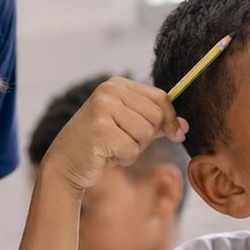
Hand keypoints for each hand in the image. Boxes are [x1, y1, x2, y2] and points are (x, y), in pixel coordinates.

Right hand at [42, 77, 185, 195]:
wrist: (64, 164)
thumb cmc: (100, 145)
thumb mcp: (129, 126)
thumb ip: (156, 122)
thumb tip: (185, 126)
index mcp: (117, 84)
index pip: (160, 97)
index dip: (171, 119)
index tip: (176, 133)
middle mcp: (109, 91)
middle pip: (156, 116)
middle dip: (146, 137)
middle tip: (124, 141)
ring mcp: (102, 109)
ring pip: (145, 133)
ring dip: (134, 148)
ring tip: (113, 147)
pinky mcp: (99, 130)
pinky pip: (132, 149)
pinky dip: (123, 159)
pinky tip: (106, 155)